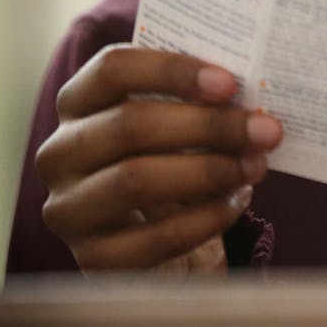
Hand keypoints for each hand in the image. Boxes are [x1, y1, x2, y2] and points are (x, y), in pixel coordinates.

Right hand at [36, 45, 282, 272]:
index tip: (229, 83)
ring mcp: (69, 208)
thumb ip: (201, 100)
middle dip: (209, 126)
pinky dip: (207, 217)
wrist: (162, 236)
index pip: (112, 69)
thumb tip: (254, 88)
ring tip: (255, 166)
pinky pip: (156, 237)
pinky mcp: (93, 257)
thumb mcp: (178, 123)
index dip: (171, 71)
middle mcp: (60, 154)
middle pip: (129, 124)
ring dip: (209, 171)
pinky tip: (237, 201)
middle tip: (265, 130)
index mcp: (78, 104)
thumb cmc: (173, 160)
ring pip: (136, 179)